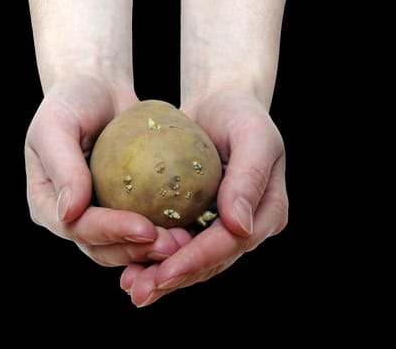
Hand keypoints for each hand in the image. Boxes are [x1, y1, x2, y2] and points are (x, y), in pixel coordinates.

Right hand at [25, 74, 190, 265]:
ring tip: (183, 243)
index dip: (109, 233)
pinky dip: (162, 233)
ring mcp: (98, 214)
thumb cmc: (73, 101)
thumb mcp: (57, 123)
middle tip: (173, 246)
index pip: (76, 228)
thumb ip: (61, 165)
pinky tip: (188, 231)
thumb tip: (70, 212)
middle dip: (135, 251)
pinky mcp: (123, 208)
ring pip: (122, 246)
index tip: (144, 228)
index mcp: (47, 202)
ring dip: (151, 250)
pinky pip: (142, 227)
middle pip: (100, 247)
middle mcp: (72, 215)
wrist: (99, 90)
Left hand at [120, 89, 287, 306]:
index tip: (165, 272)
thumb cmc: (240, 113)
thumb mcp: (254, 134)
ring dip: (162, 277)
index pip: (232, 243)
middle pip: (211, 261)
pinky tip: (131, 266)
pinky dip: (156, 256)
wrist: (221, 103)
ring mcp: (223, 225)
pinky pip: (179, 242)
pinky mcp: (200, 218)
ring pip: (193, 259)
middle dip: (175, 278)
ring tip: (131, 288)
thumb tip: (240, 226)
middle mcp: (247, 225)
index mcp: (267, 211)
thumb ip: (250, 177)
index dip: (198, 260)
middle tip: (139, 293)